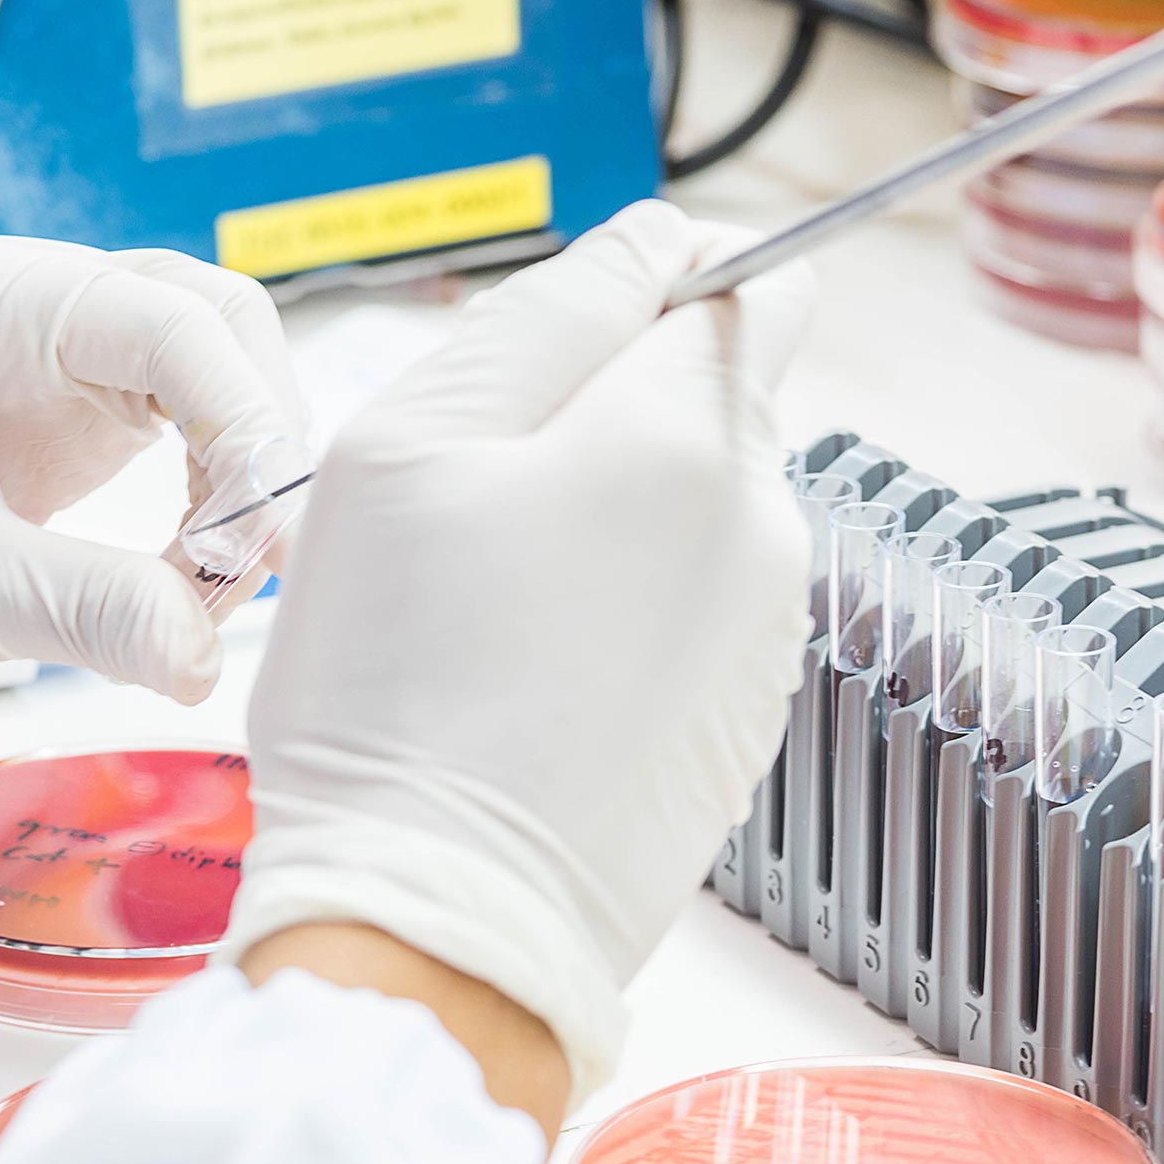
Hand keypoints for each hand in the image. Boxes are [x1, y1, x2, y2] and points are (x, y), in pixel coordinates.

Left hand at [0, 226, 306, 739]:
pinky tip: (196, 559)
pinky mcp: (48, 407)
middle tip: (267, 553)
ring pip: (198, 365)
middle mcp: (14, 299)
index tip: (268, 537)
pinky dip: (203, 487)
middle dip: (256, 431)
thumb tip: (209, 661)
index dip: (245, 422)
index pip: (167, 319)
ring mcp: (35, 348)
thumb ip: (94, 613)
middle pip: (205, 319)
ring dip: (237, 463)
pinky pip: (166, 420)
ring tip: (226, 572)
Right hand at [226, 201, 814, 1104]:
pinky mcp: (748, 712)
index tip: (565, 344)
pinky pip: (698, 603)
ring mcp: (767, 629)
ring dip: (614, 509)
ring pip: (700, 500)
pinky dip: (630, 604)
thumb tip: (657, 243)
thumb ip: (548, 314)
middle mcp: (763, 525)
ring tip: (497, 599)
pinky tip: (538, 670)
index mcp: (688, 436)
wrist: (439, 920)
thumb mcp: (408, 445)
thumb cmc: (396, 687)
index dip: (651, 285)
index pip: (742, 277)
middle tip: (484, 494)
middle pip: (715, 393)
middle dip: (612, 407)